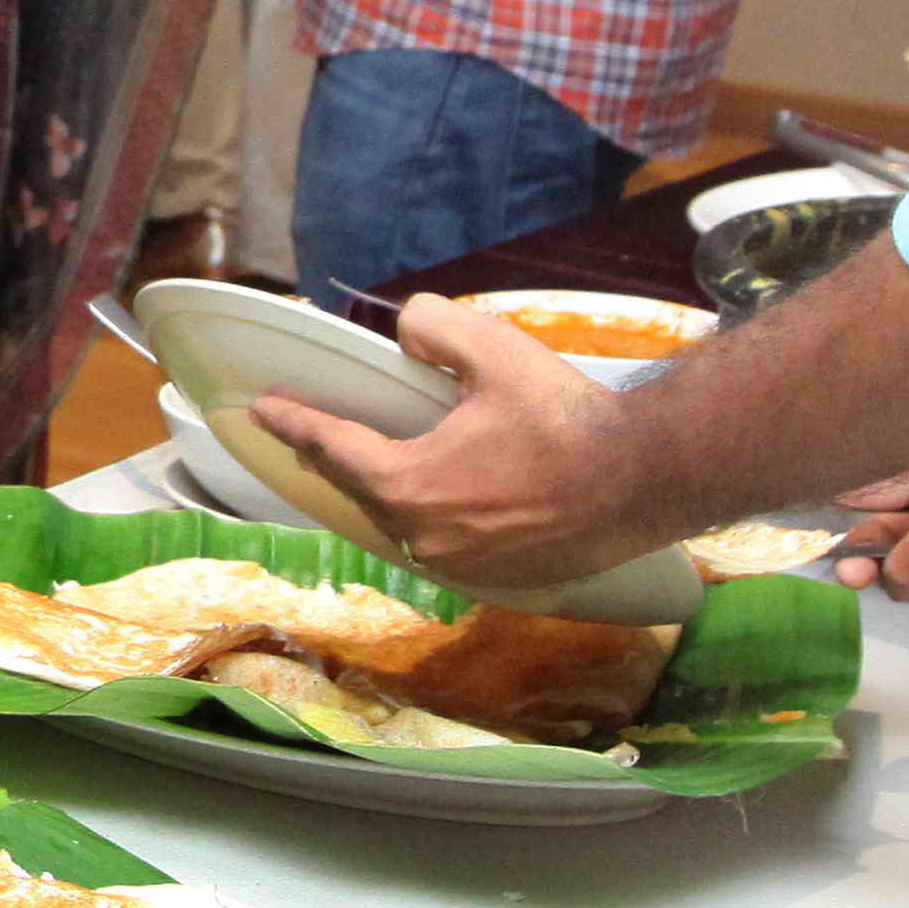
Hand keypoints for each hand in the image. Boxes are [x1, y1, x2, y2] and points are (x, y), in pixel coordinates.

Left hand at [246, 294, 661, 588]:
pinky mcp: (497, 579)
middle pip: (363, 491)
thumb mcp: (494, 350)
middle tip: (312, 431)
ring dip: (385, 490)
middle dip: (335, 457)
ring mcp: (461, 566)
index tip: (264, 409)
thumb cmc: (567, 418)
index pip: (334, 448)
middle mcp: (424, 537)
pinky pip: (442, 544)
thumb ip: (434, 327)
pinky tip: (439, 495)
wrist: (645, 480)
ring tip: (375, 461)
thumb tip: (406, 332)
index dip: (295, 423)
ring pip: (401, 522)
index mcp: (409, 485)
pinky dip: (429, 515)